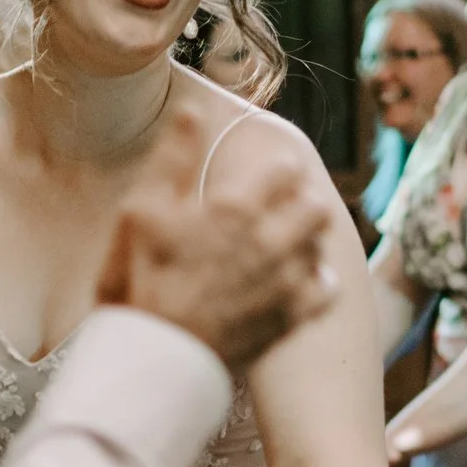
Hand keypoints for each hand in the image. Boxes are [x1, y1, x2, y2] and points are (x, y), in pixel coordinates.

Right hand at [97, 155, 332, 372]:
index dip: (280, 169)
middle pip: (315, 206)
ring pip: (322, 245)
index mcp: (236, 209)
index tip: (270, 175)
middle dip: (302, 202)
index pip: (286, 169)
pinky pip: (326, 289)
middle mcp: (271, 241)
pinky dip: (317, 282)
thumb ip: (171, 159)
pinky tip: (298, 282)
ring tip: (287, 243)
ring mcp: (286, 282)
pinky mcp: (291, 318)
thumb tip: (192, 111)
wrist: (154, 355)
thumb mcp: (142, 212)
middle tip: (283, 208)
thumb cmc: (140, 280)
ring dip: (308, 239)